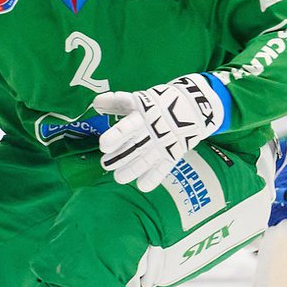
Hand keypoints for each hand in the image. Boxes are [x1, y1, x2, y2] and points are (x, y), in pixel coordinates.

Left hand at [94, 73, 226, 191]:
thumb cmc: (157, 103)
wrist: (191, 107)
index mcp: (142, 113)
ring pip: (146, 159)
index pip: (128, 125)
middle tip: (105, 163)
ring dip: (132, 169)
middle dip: (120, 157)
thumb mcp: (137, 100)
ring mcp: (164, 142)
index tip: (103, 145)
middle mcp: (153, 128)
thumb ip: (116, 103)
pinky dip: (154, 177)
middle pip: (135, 145)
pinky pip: (164, 167)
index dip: (116, 135)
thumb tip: (95, 104)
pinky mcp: (174, 153)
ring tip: (118, 177)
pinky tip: (142, 186)